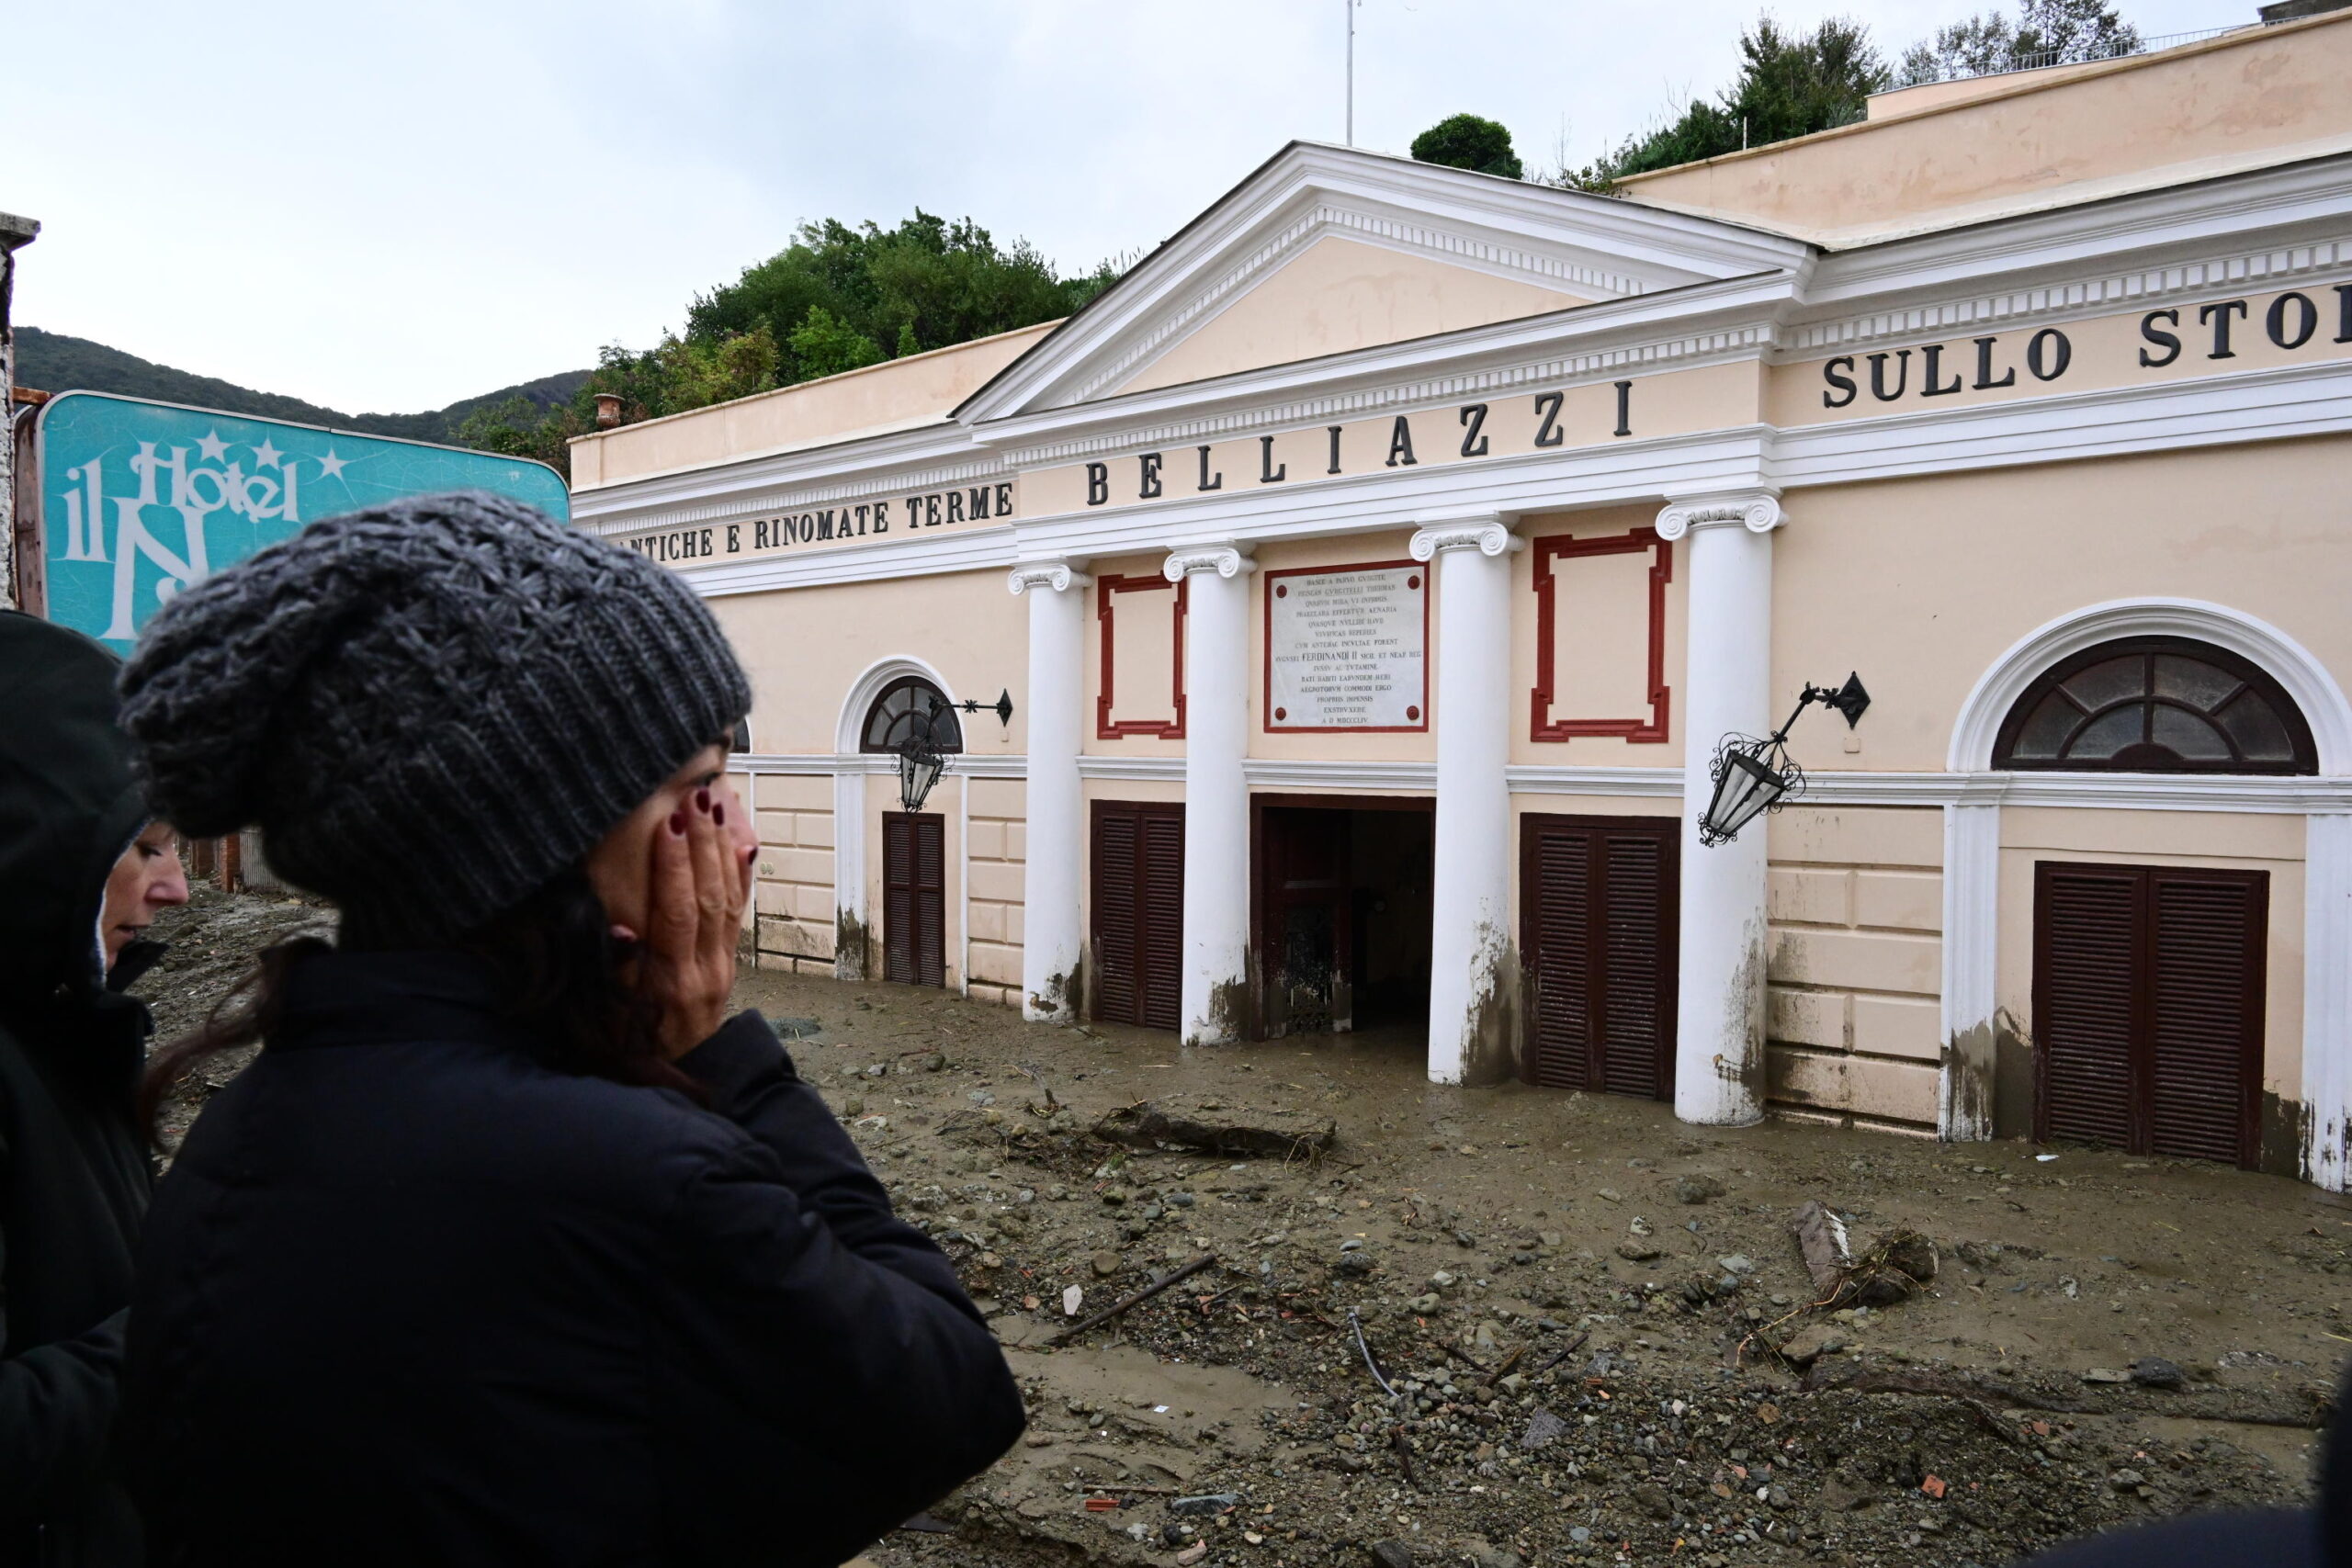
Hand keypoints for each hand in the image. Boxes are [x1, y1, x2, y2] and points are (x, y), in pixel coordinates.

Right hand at [630, 786, 745, 1058]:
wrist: (677, 1074)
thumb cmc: (632, 1044)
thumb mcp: (614, 1017)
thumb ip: (618, 971)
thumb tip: (620, 927)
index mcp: (671, 980)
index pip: (677, 913)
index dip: (674, 867)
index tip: (668, 824)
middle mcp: (704, 969)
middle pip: (707, 897)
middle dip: (701, 844)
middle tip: (695, 797)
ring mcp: (722, 964)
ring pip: (726, 899)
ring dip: (719, 849)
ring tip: (713, 804)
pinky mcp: (730, 961)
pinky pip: (737, 911)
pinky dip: (738, 875)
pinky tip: (738, 842)